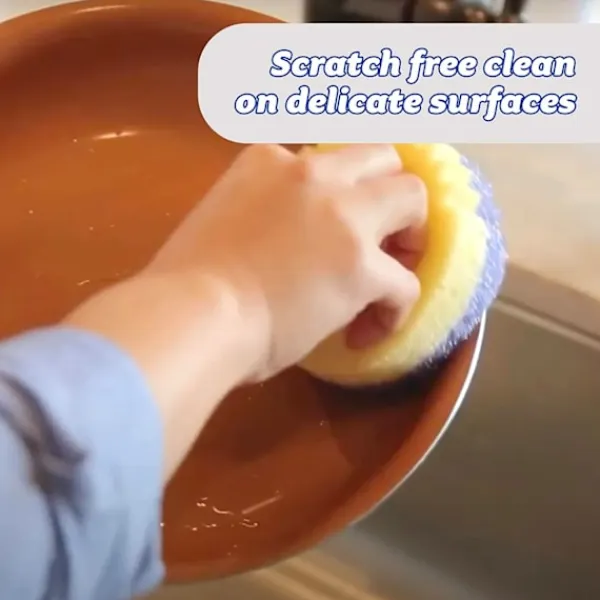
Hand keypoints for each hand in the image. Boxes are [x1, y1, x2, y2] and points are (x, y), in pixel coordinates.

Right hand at [149, 144, 426, 381]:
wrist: (191, 317)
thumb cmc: (187, 283)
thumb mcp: (221, 218)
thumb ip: (259, 211)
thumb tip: (283, 242)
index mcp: (268, 160)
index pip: (328, 161)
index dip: (341, 194)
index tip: (339, 224)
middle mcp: (312, 173)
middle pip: (383, 159)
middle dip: (391, 197)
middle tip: (383, 242)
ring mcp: (343, 215)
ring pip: (413, 198)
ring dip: (411, 239)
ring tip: (388, 282)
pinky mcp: (362, 265)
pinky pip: (405, 283)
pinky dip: (394, 311)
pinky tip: (365, 335)